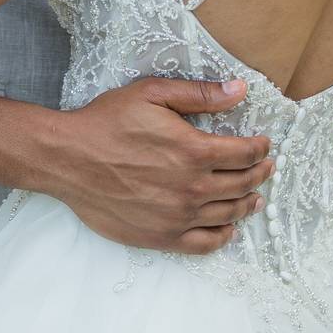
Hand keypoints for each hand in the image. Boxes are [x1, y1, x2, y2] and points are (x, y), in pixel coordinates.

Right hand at [38, 77, 273, 254]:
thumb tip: (239, 89)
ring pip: (228, 214)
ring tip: (254, 198)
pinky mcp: (161, 236)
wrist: (67, 159)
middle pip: (242, 184)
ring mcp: (178, 216)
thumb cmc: (106, 122)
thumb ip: (199, 94)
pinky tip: (227, 228)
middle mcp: (192, 188)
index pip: (245, 153)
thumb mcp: (152, 94)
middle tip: (265, 168)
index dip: (261, 148)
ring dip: (247, 204)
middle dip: (259, 174)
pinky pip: (205, 243)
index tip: (264, 145)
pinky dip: (223, 236)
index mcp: (194, 151)